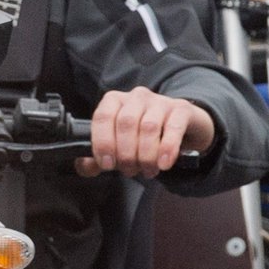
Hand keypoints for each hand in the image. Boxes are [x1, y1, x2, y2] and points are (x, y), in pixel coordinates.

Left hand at [79, 87, 214, 176]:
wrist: (183, 128)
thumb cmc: (145, 137)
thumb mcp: (120, 146)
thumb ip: (99, 157)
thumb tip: (84, 167)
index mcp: (115, 102)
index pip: (103, 117)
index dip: (102, 143)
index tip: (107, 164)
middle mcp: (136, 97)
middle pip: (125, 123)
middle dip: (126, 154)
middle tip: (130, 170)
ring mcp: (160, 101)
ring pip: (148, 126)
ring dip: (146, 155)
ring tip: (147, 170)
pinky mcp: (181, 110)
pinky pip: (173, 127)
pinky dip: (167, 148)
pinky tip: (164, 163)